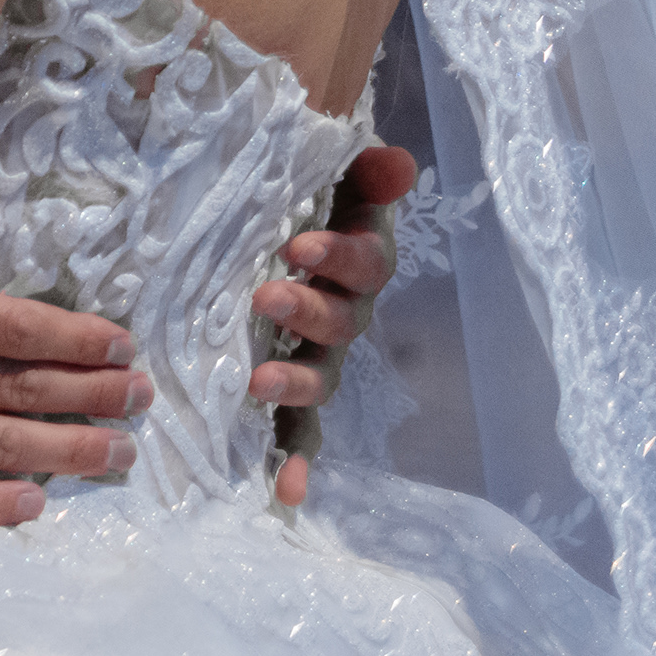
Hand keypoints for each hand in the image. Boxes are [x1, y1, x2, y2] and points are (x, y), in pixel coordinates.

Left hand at [258, 139, 410, 507]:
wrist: (274, 233)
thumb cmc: (302, 204)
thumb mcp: (329, 180)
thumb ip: (361, 172)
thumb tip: (396, 161)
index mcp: (354, 264)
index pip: (363, 263)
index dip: (339, 257)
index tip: (298, 246)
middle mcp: (344, 314)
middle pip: (339, 322)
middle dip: (307, 312)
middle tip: (267, 299)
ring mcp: (317, 356)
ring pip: (318, 376)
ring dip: (295, 383)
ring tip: (259, 384)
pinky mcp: (290, 388)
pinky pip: (299, 430)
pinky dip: (295, 460)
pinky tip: (287, 493)